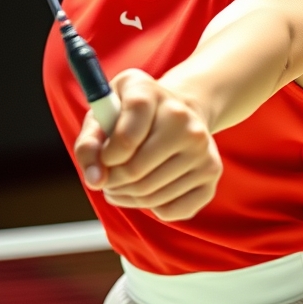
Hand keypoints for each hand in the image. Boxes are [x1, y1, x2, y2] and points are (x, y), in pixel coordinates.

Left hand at [73, 70, 222, 221]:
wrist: (180, 110)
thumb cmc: (133, 114)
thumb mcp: (103, 114)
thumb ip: (90, 143)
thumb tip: (95, 180)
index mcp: (150, 94)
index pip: (125, 139)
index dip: (105, 158)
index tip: (104, 158)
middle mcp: (184, 120)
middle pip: (135, 172)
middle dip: (112, 182)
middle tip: (108, 179)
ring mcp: (203, 148)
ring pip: (151, 195)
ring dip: (128, 197)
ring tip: (123, 186)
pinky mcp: (212, 172)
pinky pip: (171, 210)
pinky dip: (152, 208)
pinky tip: (149, 189)